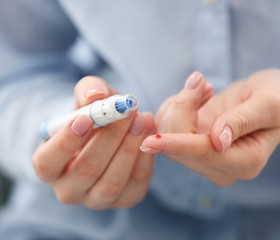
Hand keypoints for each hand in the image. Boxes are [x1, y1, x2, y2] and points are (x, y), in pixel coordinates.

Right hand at [33, 76, 155, 209]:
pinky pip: (137, 182)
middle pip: (86, 170)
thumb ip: (88, 91)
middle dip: (110, 138)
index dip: (66, 142)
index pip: (47, 163)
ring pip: (113, 181)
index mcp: (49, 166)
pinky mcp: (125, 199)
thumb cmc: (93, 116)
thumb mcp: (88, 99)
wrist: (113, 133)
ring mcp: (97, 199)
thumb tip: (94, 95)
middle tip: (127, 112)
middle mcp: (69, 189)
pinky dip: (146, 156)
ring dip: (130, 147)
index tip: (85, 118)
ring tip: (143, 119)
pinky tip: (150, 131)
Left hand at [140, 69, 279, 185]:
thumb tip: (218, 141)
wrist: (268, 97)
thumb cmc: (276, 97)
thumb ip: (244, 121)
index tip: (150, 142)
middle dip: (183, 106)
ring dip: (179, 103)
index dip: (178, 146)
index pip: (205, 154)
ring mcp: (204, 158)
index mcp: (246, 162)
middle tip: (200, 80)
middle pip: (181, 144)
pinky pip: (167, 126)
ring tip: (203, 87)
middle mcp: (222, 167)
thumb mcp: (270, 102)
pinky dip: (176, 105)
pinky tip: (197, 96)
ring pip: (168, 134)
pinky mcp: (191, 145)